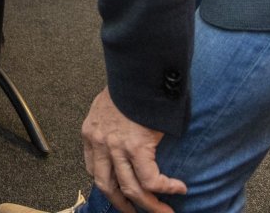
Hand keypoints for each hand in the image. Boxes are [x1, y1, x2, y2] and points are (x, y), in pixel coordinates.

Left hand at [81, 88, 186, 212]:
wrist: (136, 71)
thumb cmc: (126, 86)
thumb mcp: (106, 106)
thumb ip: (109, 125)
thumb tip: (123, 138)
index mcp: (91, 133)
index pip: (93, 170)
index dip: (108, 186)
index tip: (120, 195)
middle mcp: (100, 142)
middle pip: (107, 186)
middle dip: (124, 205)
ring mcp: (117, 146)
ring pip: (131, 189)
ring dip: (150, 205)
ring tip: (165, 211)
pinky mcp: (137, 146)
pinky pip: (151, 179)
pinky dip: (166, 188)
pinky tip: (179, 188)